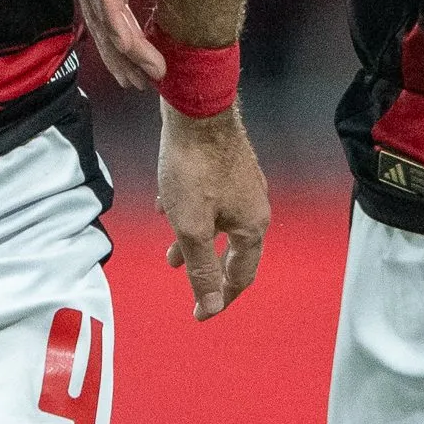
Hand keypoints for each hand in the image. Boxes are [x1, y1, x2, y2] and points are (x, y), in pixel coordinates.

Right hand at [74, 0, 161, 88]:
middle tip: (152, 78)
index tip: (139, 52)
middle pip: (99, 11)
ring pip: (98, 19)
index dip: (118, 22)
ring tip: (141, 83)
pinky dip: (116, 41)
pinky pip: (103, 15)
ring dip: (118, 54)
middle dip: (124, 49)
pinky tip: (129, 65)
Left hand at [156, 103, 266, 319]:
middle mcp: (254, 205)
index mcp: (252, 226)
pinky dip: (192, 212)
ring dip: (195, 241)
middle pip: (232, 249)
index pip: (240, 275)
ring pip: (219, 223)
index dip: (219, 298)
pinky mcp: (228, 163)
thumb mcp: (192, 228)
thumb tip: (213, 306)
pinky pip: (211, 199)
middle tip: (189, 286)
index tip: (200, 314)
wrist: (197, 108)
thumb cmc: (193, 169)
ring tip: (171, 253)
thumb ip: (202, 268)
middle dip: (207, 269)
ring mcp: (243, 182)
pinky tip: (168, 207)